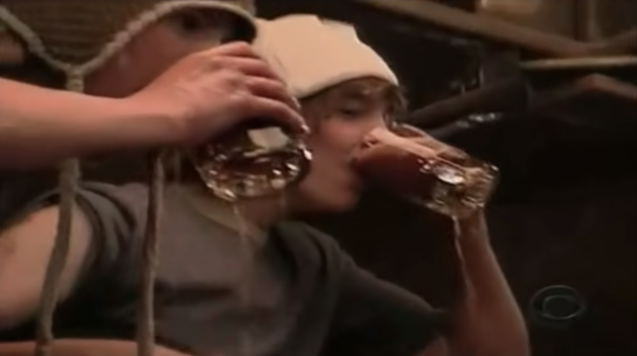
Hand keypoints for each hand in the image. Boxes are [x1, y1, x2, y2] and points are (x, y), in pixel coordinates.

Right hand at [128, 42, 306, 146]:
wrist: (155, 115)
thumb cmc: (155, 106)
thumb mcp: (175, 84)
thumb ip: (192, 84)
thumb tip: (195, 99)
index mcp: (207, 57)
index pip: (242, 50)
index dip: (258, 62)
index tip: (262, 74)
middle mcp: (226, 65)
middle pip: (263, 67)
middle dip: (276, 80)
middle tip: (281, 95)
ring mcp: (236, 82)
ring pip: (273, 86)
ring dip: (287, 99)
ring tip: (293, 111)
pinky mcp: (244, 103)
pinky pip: (275, 107)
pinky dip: (289, 115)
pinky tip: (296, 125)